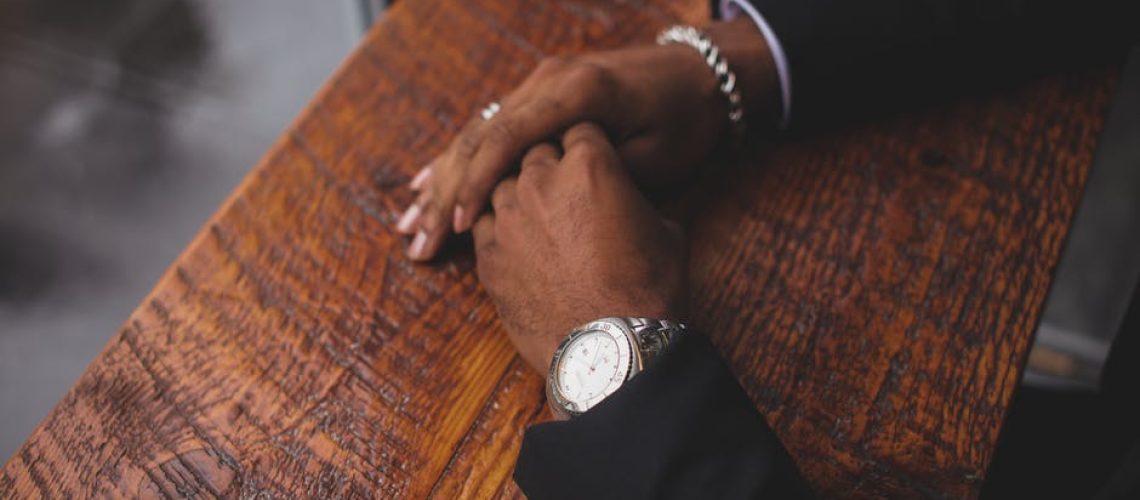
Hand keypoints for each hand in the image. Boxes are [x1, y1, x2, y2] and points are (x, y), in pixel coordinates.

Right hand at [397, 18, 777, 260]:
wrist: (699, 76)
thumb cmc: (685, 120)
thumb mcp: (656, 156)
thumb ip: (600, 176)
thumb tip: (551, 209)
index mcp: (577, 91)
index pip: (508, 136)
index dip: (480, 183)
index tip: (460, 224)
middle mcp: (549, 81)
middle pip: (480, 136)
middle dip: (446, 191)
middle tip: (418, 239)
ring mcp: (541, 85)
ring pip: (477, 133)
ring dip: (443, 181)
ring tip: (410, 224)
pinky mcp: (539, 97)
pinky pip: (490, 129)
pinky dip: (460, 162)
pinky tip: (429, 185)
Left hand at [471, 123, 688, 372]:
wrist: (610, 348)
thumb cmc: (648, 291)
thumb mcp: (666, 232)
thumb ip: (636, 202)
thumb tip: (627, 204)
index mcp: (590, 164)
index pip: (579, 129)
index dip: (587, 142)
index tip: (590, 157)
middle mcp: (541, 179)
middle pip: (534, 149)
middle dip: (549, 163)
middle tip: (564, 187)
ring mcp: (507, 216)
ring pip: (501, 182)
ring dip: (518, 193)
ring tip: (537, 216)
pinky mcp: (487, 253)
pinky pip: (482, 222)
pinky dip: (497, 227)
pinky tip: (516, 242)